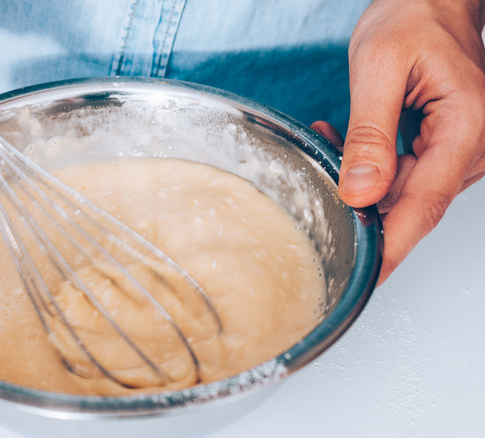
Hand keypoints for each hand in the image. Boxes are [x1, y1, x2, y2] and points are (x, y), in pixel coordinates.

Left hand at [332, 0, 484, 283]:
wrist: (433, 1)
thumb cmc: (414, 18)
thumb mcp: (380, 68)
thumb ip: (371, 133)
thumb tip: (360, 193)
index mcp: (466, 127)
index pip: (424, 204)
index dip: (393, 246)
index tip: (366, 277)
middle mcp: (472, 147)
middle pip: (413, 205)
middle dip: (361, 208)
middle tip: (319, 185)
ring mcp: (461, 151)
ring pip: (404, 194)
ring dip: (360, 183)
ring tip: (329, 143)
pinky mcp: (444, 150)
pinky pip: (405, 176)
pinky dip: (370, 170)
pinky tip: (343, 147)